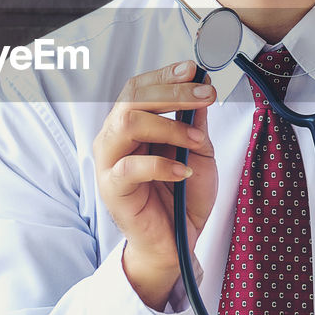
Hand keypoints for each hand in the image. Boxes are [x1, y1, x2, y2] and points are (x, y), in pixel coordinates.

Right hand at [92, 60, 217, 309]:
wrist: (176, 244)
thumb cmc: (183, 198)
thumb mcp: (199, 153)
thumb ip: (195, 123)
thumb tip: (201, 85)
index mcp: (130, 126)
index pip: (139, 88)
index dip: (165, 75)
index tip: (194, 70)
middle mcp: (114, 139)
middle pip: (132, 99)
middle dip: (171, 92)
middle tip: (204, 95)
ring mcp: (109, 163)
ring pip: (127, 124)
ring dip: (169, 126)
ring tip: (196, 141)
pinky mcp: (112, 189)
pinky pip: (131, 167)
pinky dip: (162, 164)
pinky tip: (184, 172)